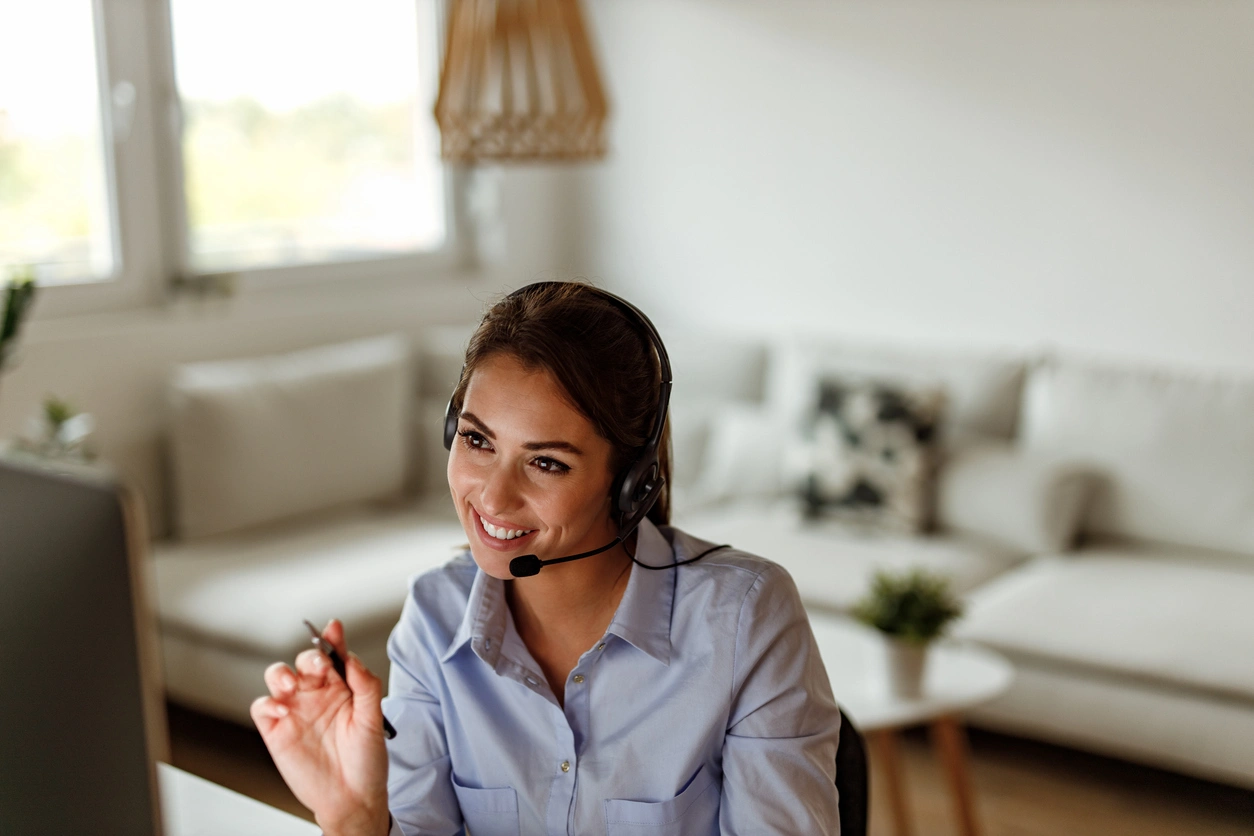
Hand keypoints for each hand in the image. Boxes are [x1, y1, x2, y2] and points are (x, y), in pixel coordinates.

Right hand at [251, 620, 389, 835]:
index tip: (334, 627)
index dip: (332, 638)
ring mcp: (296, 710)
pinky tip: (283, 709)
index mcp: (342, 687)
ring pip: (278, 677)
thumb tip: (351, 657)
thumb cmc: (367, 761)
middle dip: (309, 656)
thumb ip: (366, 685)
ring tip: (291, 684)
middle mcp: (317, 694)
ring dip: (281, 673)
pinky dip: (268, 703)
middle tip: (317, 664)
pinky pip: (263, 707)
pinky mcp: (277, 730)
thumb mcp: (374, 720)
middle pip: (304, 661)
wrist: (352, 798)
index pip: (334, 655)